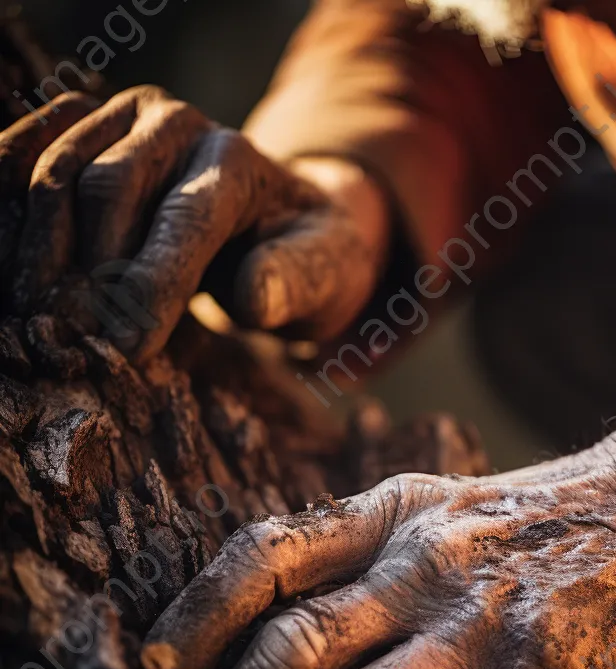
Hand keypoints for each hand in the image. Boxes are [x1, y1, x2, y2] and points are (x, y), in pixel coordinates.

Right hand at [2, 86, 388, 359]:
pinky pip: (27, 155)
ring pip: (55, 170)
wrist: (286, 215)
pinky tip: (14, 266)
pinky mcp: (87, 125)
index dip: (150, 283)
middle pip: (105, 188)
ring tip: (34, 314)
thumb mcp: (325, 274)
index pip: (185, 220)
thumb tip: (253, 295)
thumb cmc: (306, 255)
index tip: (126, 344)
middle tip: (68, 337)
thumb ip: (294, 283)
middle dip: (84, 268)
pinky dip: (9, 208)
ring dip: (36, 244)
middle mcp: (178, 123)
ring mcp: (125, 117)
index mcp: (238, 161)